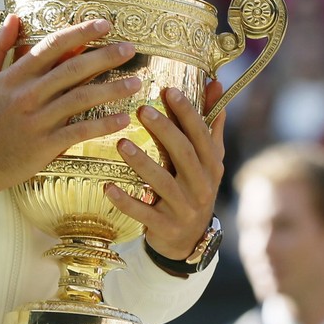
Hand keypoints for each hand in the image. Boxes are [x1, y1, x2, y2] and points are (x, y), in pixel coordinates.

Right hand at [0, 16, 140, 198]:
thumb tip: (14, 18)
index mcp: (15, 76)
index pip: (52, 46)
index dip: (79, 32)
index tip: (103, 24)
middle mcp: (29, 94)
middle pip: (73, 69)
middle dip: (104, 56)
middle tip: (130, 48)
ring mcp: (38, 120)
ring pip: (81, 99)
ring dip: (111, 89)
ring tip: (135, 82)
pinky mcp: (45, 145)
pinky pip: (79, 131)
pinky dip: (102, 125)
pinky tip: (122, 119)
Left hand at [106, 81, 226, 260]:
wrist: (189, 240)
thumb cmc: (194, 188)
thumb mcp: (207, 158)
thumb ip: (210, 123)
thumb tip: (216, 83)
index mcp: (212, 164)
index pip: (201, 134)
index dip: (187, 112)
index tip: (168, 91)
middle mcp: (202, 185)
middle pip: (184, 154)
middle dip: (164, 130)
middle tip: (142, 110)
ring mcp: (185, 208)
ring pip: (164, 182)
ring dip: (142, 162)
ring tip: (121, 144)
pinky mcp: (166, 227)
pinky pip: (144, 213)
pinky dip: (126, 201)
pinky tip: (107, 186)